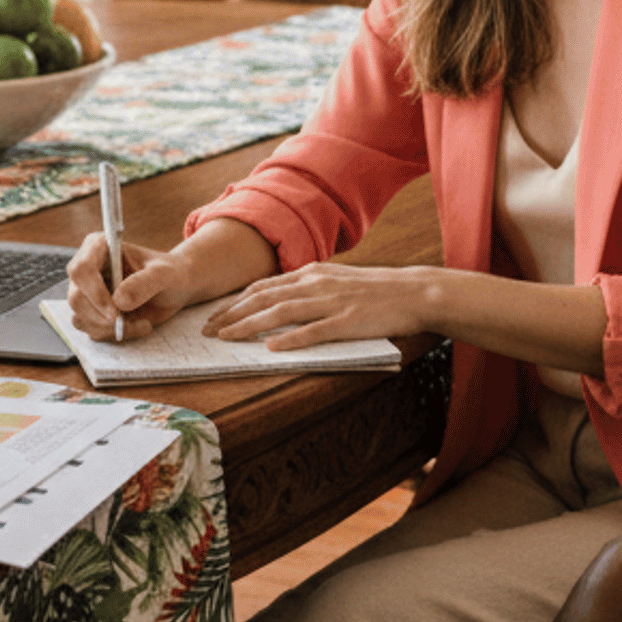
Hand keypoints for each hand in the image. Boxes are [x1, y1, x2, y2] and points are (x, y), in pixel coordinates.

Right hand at [65, 232, 193, 340]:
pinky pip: (91, 329)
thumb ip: (144, 282)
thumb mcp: (164, 273)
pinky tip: (135, 326)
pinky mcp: (92, 311)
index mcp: (99, 248)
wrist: (174, 288)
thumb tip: (118, 301)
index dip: (94, 293)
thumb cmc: (168, 273)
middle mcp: (87, 270)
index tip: (116, 312)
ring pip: (81, 318)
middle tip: (129, 322)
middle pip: (76, 299)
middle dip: (102, 318)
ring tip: (142, 323)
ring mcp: (87, 292)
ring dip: (110, 329)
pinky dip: (113, 334)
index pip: (81, 270)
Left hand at [201, 263, 431, 348]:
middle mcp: (316, 283)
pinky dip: (290, 339)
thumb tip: (280, 301)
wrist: (414, 292)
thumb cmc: (376, 290)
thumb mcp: (337, 280)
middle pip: (263, 297)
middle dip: (231, 314)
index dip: (235, 302)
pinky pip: (313, 331)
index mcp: (312, 273)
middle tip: (208, 331)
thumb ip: (309, 288)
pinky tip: (271, 348)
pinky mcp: (348, 321)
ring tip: (227, 338)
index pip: (263, 286)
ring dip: (249, 325)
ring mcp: (331, 302)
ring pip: (281, 312)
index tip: (214, 316)